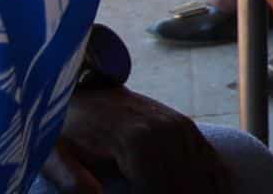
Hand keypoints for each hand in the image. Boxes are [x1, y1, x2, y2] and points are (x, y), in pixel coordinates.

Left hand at [50, 86, 229, 192]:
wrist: (82, 89)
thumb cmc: (65, 128)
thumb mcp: (55, 154)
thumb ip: (73, 181)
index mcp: (136, 141)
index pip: (159, 191)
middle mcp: (166, 131)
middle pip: (185, 187)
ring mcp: (181, 127)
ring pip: (203, 178)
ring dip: (200, 193)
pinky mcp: (187, 128)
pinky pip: (212, 161)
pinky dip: (217, 183)